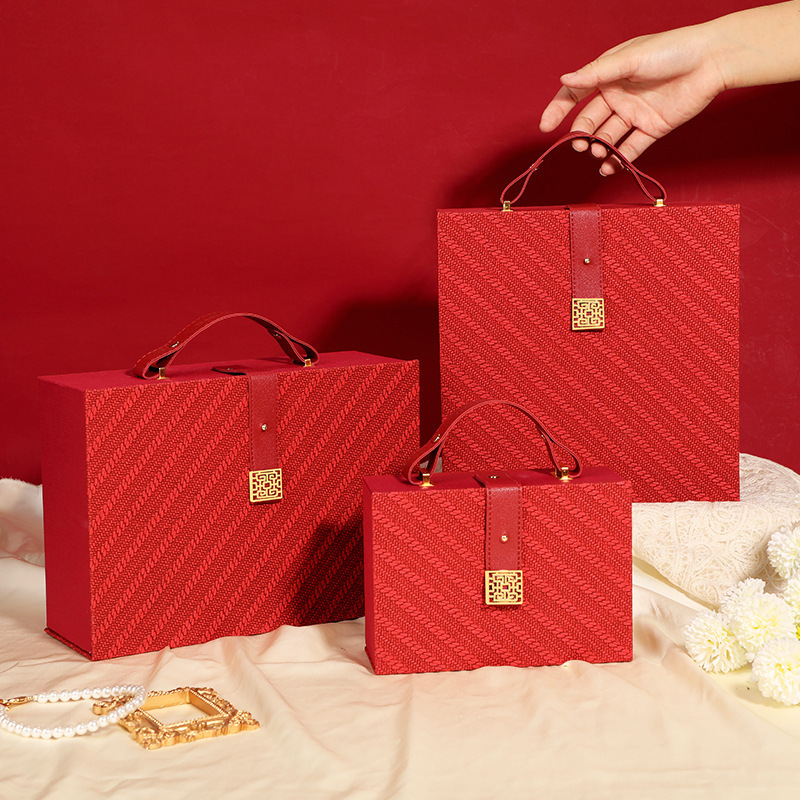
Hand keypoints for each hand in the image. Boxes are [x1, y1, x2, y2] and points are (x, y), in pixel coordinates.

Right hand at [539, 25, 726, 172]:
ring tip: (597, 153)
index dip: (558, 109)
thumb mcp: (629, 59)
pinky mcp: (651, 128)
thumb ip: (596, 74)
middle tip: (579, 145)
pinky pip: (630, 148)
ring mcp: (634, 113)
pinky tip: (608, 167)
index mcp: (609, 75)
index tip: (546, 126)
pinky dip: (618, 160)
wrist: (712, 60)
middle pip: (590, 120)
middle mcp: (619, 95)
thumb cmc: (672, 49)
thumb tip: (564, 79)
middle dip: (581, 134)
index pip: (575, 94)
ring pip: (608, 137)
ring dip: (598, 148)